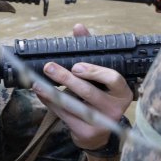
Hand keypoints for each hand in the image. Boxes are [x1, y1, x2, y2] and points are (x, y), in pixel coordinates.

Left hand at [33, 23, 132, 150]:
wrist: (99, 131)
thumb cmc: (99, 94)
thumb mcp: (99, 75)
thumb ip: (90, 51)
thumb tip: (78, 28)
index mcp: (122, 92)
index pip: (114, 79)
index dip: (95, 72)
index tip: (76, 66)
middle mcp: (115, 109)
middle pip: (89, 93)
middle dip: (67, 79)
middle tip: (49, 67)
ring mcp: (101, 123)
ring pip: (74, 106)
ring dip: (52, 93)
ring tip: (37, 83)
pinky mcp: (86, 133)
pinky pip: (64, 116)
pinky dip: (50, 103)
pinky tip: (41, 93)